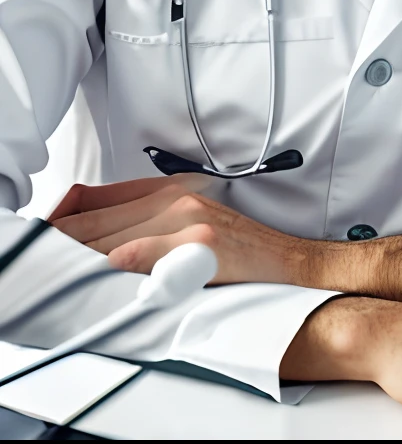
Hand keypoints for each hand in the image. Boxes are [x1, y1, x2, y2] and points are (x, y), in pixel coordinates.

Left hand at [48, 175, 297, 282]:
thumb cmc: (238, 250)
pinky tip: (100, 278)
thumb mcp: (185, 223)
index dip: (63, 222)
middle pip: (96, 221)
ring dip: (80, 261)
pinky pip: (138, 257)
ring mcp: (186, 221)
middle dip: (63, 244)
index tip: (46, 239)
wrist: (287, 262)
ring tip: (63, 278)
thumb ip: (140, 222)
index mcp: (168, 192)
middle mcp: (174, 201)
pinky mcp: (197, 247)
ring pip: (110, 240)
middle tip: (45, 266)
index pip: (95, 201)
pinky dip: (114, 269)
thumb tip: (90, 231)